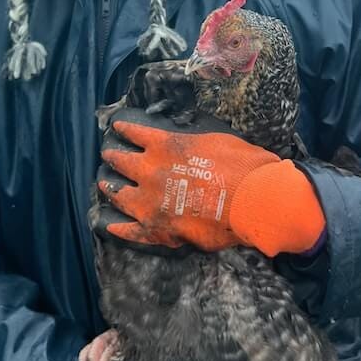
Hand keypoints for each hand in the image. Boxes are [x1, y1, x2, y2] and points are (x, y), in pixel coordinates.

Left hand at [96, 108, 325, 256]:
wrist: (255, 201)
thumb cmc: (244, 166)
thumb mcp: (217, 140)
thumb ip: (195, 145)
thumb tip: (193, 149)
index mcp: (166, 146)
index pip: (136, 133)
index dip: (125, 130)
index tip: (117, 128)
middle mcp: (151, 171)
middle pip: (122, 162)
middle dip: (113, 157)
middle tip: (107, 155)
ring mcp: (151, 203)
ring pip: (120, 196)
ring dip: (110, 189)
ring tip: (105, 185)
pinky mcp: (158, 230)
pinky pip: (132, 231)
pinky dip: (120, 229)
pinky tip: (111, 226)